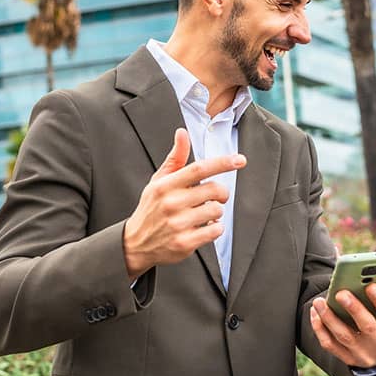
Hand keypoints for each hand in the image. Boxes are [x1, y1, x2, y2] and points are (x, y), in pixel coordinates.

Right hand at [123, 128, 246, 276]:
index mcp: (166, 185)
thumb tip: (182, 133)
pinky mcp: (184, 243)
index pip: (199, 168)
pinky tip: (205, 227)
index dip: (222, 163)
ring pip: (217, 210)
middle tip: (218, 196)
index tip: (240, 160)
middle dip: (222, 192)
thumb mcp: (158, 181)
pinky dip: (215, 228)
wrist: (135, 243)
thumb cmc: (151, 208)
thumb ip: (175, 158)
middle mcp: (171, 203)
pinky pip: (215, 231)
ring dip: (217, 211)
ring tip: (205, 213)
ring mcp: (178, 224)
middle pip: (214, 189)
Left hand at [309, 283, 375, 367]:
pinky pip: (329, 344)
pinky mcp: (347, 359)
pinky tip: (315, 313)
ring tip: (319, 301)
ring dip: (329, 317)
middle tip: (340, 293)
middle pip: (367, 327)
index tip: (370, 285)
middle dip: (354, 308)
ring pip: (344, 336)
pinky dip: (319, 328)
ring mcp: (363, 355)